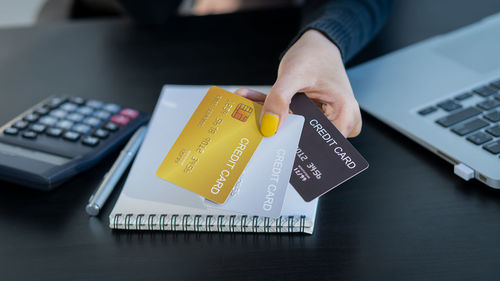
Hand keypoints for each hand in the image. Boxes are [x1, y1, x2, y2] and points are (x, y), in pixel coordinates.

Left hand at [235, 29, 361, 137]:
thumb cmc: (314, 55)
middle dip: (280, 131)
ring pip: (299, 133)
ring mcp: (331, 121)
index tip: (269, 140)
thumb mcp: (292, 74)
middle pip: (308, 141)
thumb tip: (269, 127)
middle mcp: (343, 121)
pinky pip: (296, 124)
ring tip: (254, 107)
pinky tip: (260, 102)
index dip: (294, 146)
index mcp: (345, 113)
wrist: (318, 45)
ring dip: (276, 121)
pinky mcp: (319, 119)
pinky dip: (278, 114)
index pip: (320, 146)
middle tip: (255, 122)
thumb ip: (279, 99)